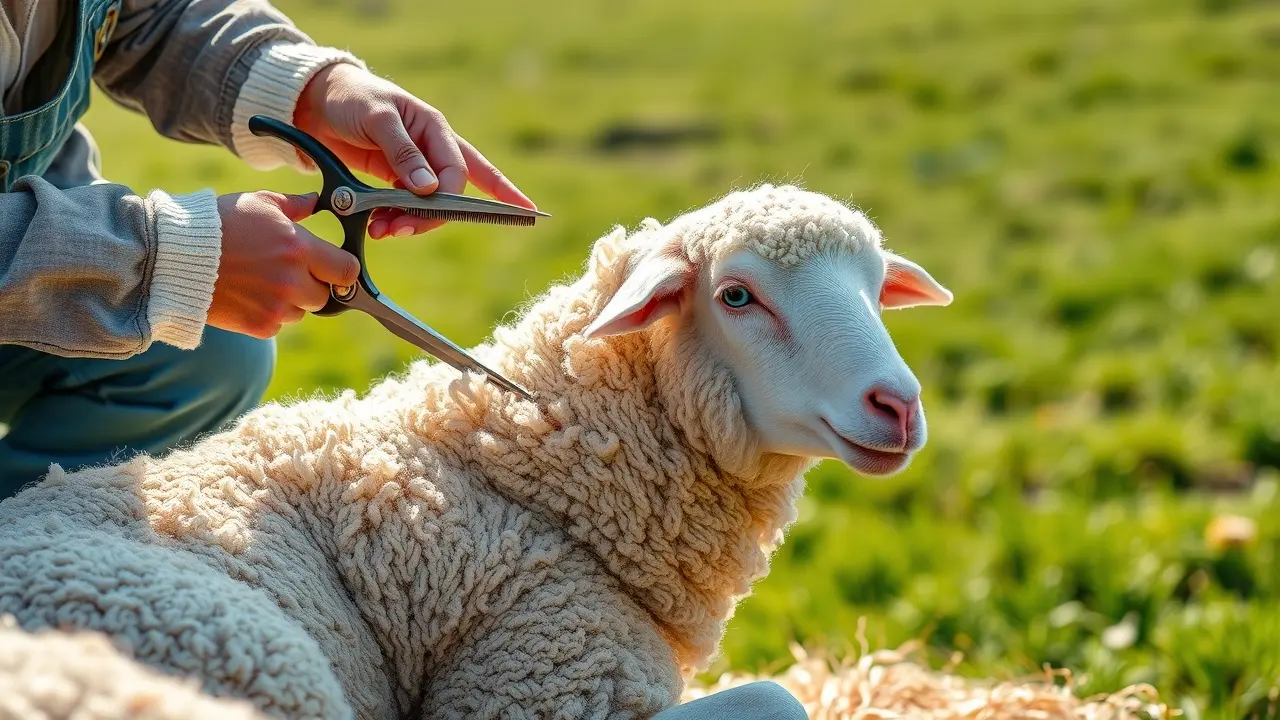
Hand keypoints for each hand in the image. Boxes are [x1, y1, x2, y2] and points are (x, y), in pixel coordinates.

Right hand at [207, 191, 359, 338]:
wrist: (174, 257)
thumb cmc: (218, 224)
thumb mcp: (258, 203)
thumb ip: (295, 205)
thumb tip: (316, 201)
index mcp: (299, 248)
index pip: (347, 271)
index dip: (342, 269)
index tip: (333, 266)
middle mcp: (292, 281)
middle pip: (325, 295)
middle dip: (312, 285)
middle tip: (287, 272)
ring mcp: (276, 306)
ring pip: (301, 311)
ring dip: (290, 301)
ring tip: (261, 281)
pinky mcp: (259, 326)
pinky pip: (278, 325)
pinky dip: (268, 314)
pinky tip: (247, 295)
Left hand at [293, 63, 536, 238]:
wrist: (316, 101)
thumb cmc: (352, 97)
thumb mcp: (378, 118)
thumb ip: (404, 152)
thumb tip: (430, 188)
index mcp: (434, 128)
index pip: (456, 169)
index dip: (448, 196)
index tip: (424, 213)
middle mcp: (430, 148)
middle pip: (449, 191)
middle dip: (430, 216)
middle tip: (401, 229)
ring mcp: (413, 165)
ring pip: (427, 203)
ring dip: (409, 220)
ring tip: (381, 230)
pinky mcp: (393, 177)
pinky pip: (403, 205)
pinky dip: (393, 217)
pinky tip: (377, 224)